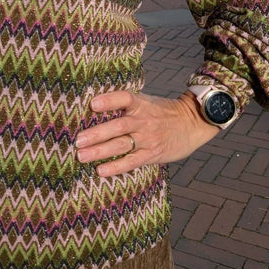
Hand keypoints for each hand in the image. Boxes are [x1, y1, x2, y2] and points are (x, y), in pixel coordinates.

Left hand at [75, 90, 219, 176]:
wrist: (191, 123)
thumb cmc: (162, 112)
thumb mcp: (146, 102)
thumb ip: (125, 105)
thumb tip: (94, 106)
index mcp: (141, 103)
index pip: (124, 98)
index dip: (109, 100)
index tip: (92, 104)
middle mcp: (143, 120)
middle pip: (118, 126)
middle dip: (96, 134)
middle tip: (77, 141)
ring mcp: (148, 138)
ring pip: (121, 145)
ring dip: (100, 151)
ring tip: (82, 156)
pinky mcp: (152, 154)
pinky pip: (132, 161)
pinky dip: (116, 167)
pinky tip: (100, 171)